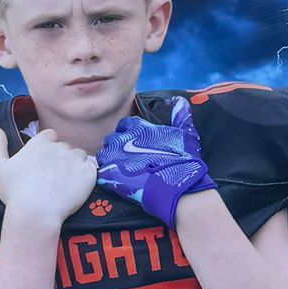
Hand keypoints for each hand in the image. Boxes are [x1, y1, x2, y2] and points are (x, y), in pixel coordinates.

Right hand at [0, 126, 95, 237]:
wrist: (35, 213)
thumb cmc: (14, 192)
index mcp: (40, 143)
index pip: (50, 135)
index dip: (48, 146)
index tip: (44, 161)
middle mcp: (59, 147)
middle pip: (65, 146)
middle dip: (61, 157)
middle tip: (54, 176)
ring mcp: (75, 159)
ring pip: (79, 155)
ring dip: (75, 164)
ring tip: (67, 181)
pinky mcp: (88, 173)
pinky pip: (92, 167)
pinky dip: (87, 174)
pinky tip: (78, 186)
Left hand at [98, 107, 212, 225]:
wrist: (177, 187)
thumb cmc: (183, 160)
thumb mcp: (185, 133)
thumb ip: (180, 115)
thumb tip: (179, 101)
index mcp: (138, 128)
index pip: (125, 125)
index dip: (130, 133)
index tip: (135, 143)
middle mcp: (123, 139)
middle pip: (112, 140)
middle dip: (118, 147)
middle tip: (128, 159)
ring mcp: (114, 157)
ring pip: (104, 155)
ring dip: (111, 161)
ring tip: (122, 171)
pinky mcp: (110, 175)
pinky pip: (101, 172)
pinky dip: (108, 176)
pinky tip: (118, 182)